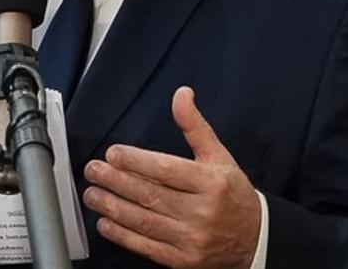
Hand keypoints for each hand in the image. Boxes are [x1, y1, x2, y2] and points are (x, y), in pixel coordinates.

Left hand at [83, 87, 260, 268]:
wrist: (255, 239)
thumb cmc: (232, 193)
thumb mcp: (219, 156)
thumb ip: (195, 126)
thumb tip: (181, 94)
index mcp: (211, 183)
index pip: (167, 170)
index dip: (136, 161)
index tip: (113, 153)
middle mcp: (202, 212)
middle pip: (151, 194)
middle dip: (116, 181)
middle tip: (93, 170)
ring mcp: (192, 239)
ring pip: (144, 221)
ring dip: (113, 207)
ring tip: (92, 194)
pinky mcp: (183, 260)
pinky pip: (147, 247)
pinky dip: (123, 236)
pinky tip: (105, 223)